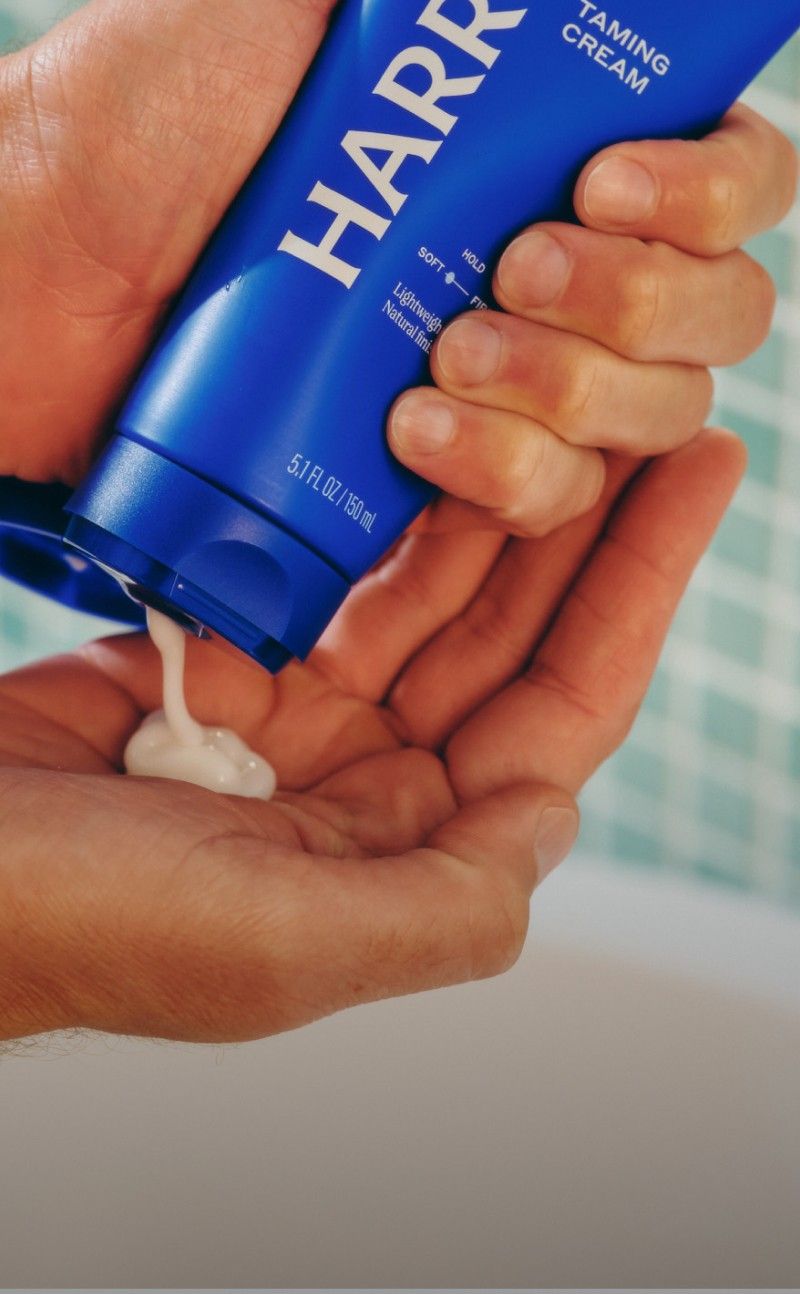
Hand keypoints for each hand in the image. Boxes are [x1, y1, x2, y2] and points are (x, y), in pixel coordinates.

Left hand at [0, 1, 792, 511]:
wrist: (36, 269)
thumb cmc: (143, 115)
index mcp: (538, 155)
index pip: (724, 187)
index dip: (712, 192)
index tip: (612, 181)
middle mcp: (541, 271)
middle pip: (710, 320)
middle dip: (642, 303)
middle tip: (518, 267)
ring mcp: (497, 382)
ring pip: (643, 420)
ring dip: (576, 393)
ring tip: (448, 351)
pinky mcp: (435, 475)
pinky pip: (543, 500)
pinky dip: (507, 472)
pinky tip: (416, 426)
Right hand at [0, 430, 743, 1043]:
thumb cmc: (84, 926)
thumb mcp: (286, 945)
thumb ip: (448, 902)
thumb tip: (556, 817)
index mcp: (401, 855)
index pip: (559, 713)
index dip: (637, 595)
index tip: (693, 478)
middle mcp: (365, 787)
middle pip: (511, 638)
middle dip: (586, 528)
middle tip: (649, 411)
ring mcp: (296, 719)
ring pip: (424, 592)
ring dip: (491, 500)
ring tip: (555, 399)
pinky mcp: (223, 658)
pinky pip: (323, 567)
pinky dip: (372, 503)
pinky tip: (420, 433)